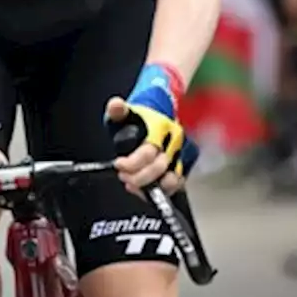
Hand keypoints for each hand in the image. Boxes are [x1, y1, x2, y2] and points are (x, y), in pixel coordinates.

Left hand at [105, 63, 187, 195]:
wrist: (157, 115)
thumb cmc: (140, 118)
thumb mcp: (125, 112)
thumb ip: (118, 110)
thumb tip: (115, 105)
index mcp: (160, 129)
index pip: (147, 152)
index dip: (131, 163)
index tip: (118, 164)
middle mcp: (172, 143)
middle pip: (159, 168)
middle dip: (138, 177)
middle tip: (124, 176)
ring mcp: (179, 156)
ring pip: (171, 179)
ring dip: (151, 187)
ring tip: (133, 186)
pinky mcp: (181, 167)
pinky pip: (177, 185)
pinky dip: (162, 191)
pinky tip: (146, 191)